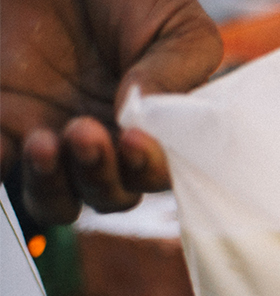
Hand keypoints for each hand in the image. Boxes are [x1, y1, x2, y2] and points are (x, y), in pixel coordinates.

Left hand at [1, 0, 221, 223]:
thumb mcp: (176, 24)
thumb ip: (176, 72)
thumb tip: (149, 112)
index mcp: (152, 126)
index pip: (159, 173)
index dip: (149, 168)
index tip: (136, 139)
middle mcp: (106, 142)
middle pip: (109, 196)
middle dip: (100, 175)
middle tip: (86, 131)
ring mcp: (51, 136)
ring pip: (56, 201)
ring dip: (52, 186)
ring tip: (43, 142)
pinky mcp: (1, 124)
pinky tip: (7, 147)